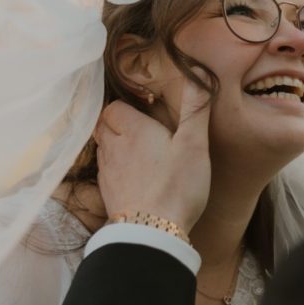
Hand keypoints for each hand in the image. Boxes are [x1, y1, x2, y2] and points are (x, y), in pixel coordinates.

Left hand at [93, 74, 211, 233]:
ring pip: (103, 150)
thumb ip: (196, 107)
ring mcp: (108, 174)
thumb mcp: (194, 143)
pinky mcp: (109, 196)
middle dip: (118, 124)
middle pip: (103, 127)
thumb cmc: (176, 185)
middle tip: (143, 129)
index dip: (126, 107)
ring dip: (117, 147)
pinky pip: (107, 174)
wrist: (153, 233)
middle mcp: (113, 148)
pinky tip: (138, 179)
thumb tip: (200, 71)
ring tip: (140, 153)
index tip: (146, 111)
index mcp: (132, 130)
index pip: (113, 108)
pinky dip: (118, 171)